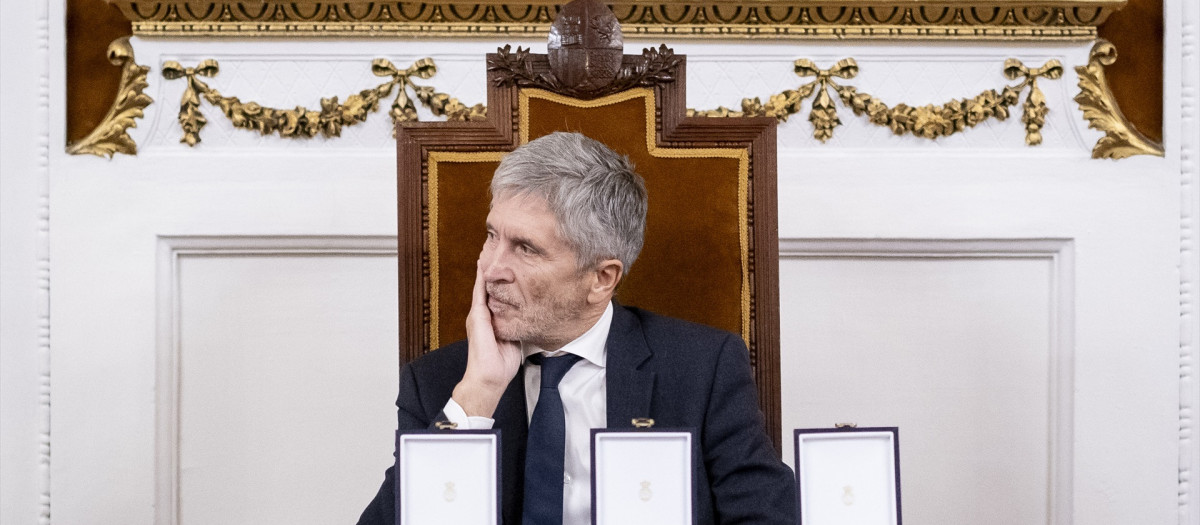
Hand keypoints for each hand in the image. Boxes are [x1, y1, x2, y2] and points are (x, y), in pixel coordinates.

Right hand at [451, 261, 522, 416]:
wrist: (488, 379)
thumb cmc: (501, 365)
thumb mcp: (513, 340)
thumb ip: (516, 326)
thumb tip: (529, 317)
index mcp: (489, 321)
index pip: (493, 296)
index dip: (497, 281)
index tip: (503, 267)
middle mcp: (481, 315)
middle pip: (485, 287)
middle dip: (488, 271)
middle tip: (493, 250)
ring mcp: (477, 316)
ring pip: (481, 286)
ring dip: (484, 270)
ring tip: (487, 252)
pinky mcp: (478, 318)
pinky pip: (480, 293)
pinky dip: (481, 279)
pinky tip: (483, 266)